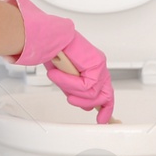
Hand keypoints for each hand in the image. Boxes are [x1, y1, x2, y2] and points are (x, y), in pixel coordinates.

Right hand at [0, 0, 115, 123]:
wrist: (51, 36)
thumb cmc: (54, 52)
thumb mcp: (65, 78)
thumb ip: (74, 89)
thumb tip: (79, 102)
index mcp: (93, 70)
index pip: (105, 93)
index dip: (105, 108)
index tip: (101, 119)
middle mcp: (99, 68)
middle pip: (104, 96)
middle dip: (87, 102)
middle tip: (72, 100)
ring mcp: (100, 65)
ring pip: (92, 92)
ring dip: (71, 89)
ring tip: (57, 78)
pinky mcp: (97, 63)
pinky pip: (86, 85)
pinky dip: (70, 83)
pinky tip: (59, 75)